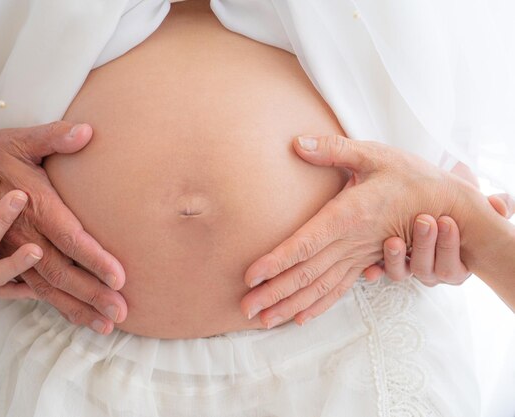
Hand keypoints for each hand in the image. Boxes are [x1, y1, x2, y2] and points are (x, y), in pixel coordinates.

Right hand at [0, 121, 126, 333]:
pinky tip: (72, 314)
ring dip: (76, 307)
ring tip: (104, 325)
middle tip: (120, 313)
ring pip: (47, 287)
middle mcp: (25, 235)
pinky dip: (53, 303)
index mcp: (35, 206)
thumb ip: (54, 138)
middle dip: (92, 294)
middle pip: (62, 271)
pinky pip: (31, 287)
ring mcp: (13, 251)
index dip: (95, 259)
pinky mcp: (6, 258)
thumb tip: (88, 131)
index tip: (119, 279)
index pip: (71, 238)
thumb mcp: (20, 140)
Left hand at [240, 134, 477, 327]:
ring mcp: (358, 257)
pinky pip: (339, 290)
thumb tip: (296, 143)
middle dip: (273, 292)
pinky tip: (300, 318)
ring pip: (319, 287)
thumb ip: (333, 151)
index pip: (304, 243)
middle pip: (305, 273)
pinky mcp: (365, 263)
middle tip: (245, 308)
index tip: (251, 276)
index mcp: (347, 216)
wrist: (449, 205)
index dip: (276, 261)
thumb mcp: (374, 154)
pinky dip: (318, 305)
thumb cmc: (411, 176)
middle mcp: (350, 243)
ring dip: (289, 304)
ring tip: (262, 320)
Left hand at [364, 195, 513, 284]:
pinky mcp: (385, 265)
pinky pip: (378, 274)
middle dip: (425, 245)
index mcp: (454, 264)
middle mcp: (430, 270)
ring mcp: (407, 269)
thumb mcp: (471, 206)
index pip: (453, 265)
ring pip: (402, 273)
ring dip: (395, 258)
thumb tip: (502, 205)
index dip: (450, 245)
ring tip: (392, 240)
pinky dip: (373, 271)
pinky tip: (368, 269)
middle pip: (427, 268)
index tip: (447, 220)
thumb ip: (491, 206)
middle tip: (423, 220)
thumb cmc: (451, 210)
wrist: (422, 210)